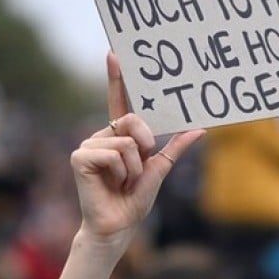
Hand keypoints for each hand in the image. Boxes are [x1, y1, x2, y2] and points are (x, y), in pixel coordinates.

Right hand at [70, 53, 204, 248]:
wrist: (118, 226)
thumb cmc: (134, 200)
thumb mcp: (160, 169)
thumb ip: (175, 147)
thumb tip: (200, 128)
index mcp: (118, 136)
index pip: (119, 102)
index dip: (117, 78)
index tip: (115, 53)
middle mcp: (101, 136)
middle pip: (131, 120)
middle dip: (144, 144)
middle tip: (136, 170)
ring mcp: (87, 145)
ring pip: (127, 142)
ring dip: (133, 168)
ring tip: (122, 182)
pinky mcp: (79, 157)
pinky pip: (114, 154)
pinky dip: (120, 172)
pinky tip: (110, 184)